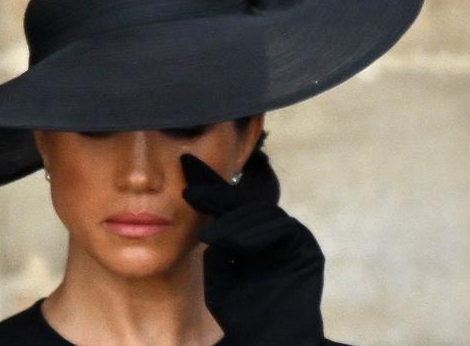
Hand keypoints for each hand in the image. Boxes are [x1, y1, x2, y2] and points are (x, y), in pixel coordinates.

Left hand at [180, 153, 325, 344]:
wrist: (266, 340)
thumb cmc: (240, 313)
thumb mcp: (218, 270)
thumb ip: (219, 242)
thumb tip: (213, 220)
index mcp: (250, 235)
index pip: (229, 203)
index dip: (209, 183)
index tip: (185, 164)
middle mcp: (271, 233)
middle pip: (244, 202)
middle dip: (216, 191)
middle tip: (190, 187)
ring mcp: (292, 240)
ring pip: (261, 214)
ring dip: (233, 222)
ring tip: (210, 237)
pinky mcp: (308, 251)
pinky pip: (283, 230)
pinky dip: (256, 234)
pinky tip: (234, 243)